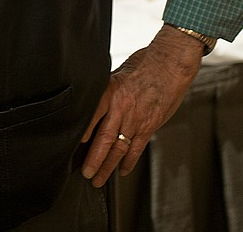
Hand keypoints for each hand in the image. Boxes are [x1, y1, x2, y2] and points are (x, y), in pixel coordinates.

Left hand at [80, 24, 204, 186]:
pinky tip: (122, 170)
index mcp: (109, 93)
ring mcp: (137, 119)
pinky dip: (128, 160)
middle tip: (85, 173)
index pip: (91, 117)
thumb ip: (105, 90)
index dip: (81, 134)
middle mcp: (121, 108)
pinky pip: (137, 147)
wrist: (170, 65)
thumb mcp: (116, 72)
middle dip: (93, 159)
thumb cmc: (143, 64)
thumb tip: (90, 102)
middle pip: (104, 139)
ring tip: (98, 179)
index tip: (71, 147)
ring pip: (119, 147)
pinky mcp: (150, 125)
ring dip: (108, 166)